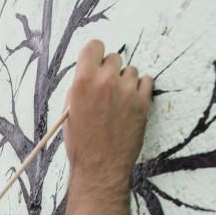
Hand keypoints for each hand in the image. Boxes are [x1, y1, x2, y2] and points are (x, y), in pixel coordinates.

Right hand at [62, 39, 153, 193]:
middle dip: (110, 70)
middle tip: (107, 88)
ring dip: (125, 81)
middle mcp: (105, 82)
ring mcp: (127, 91)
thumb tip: (89, 73)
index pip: (94, 46)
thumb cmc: (82, 144)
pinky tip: (131, 102)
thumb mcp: (69, 111)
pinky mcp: (143, 102)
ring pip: (131, 70)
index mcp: (83, 81)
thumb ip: (79, 87)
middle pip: (114, 57)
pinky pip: (147, 81)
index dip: (95, 54)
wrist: (100, 168)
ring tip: (119, 101)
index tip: (97, 62)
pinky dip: (140, 89)